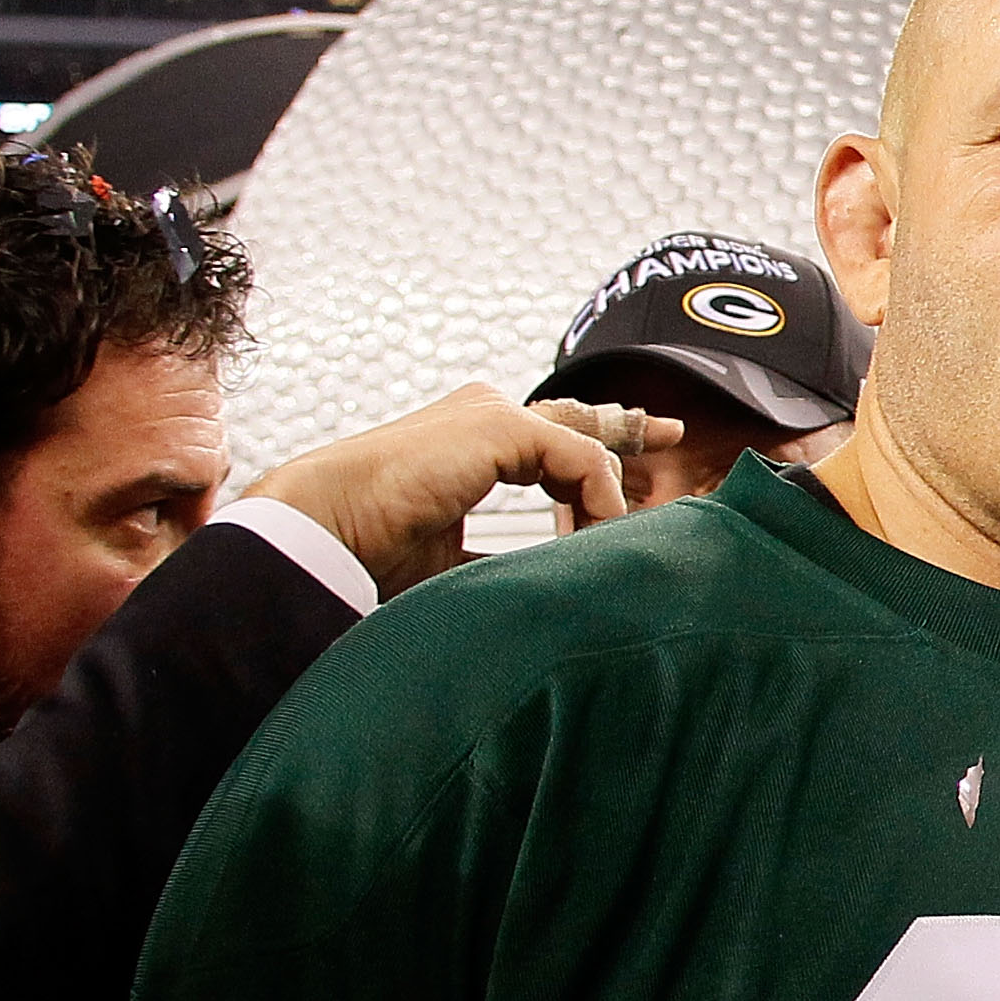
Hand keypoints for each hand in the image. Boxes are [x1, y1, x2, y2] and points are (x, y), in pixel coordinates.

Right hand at [251, 386, 676, 598]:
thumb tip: (552, 583)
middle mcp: (483, 421)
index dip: (600, 449)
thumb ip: (506, 557)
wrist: (324, 533)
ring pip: (583, 444)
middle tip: (675, 433)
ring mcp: (489, 417)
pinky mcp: (498, 426)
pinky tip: (599, 530)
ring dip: (609, 493)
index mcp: (469, 448)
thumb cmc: (372, 552)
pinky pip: (579, 455)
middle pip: (577, 421)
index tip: (649, 452)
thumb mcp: (456, 559)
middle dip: (629, 429)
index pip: (549, 439)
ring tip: (618, 539)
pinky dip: (598, 494)